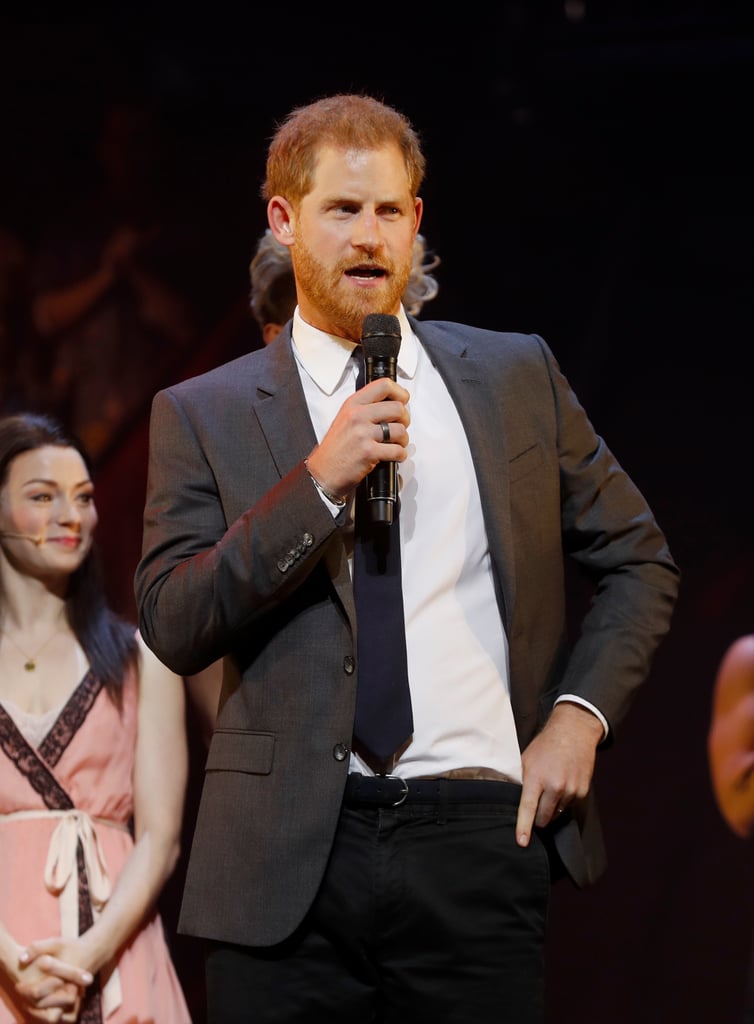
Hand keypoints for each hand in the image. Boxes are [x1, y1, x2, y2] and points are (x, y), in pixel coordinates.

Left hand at [15, 940, 92, 1022]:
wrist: (93, 952)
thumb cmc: (72, 947)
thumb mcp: (55, 942)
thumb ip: (37, 948)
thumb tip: (21, 959)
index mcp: (62, 976)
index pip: (38, 992)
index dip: (25, 990)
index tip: (18, 985)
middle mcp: (70, 989)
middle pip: (44, 1005)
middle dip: (30, 1003)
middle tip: (23, 996)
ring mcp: (75, 997)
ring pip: (55, 1015)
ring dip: (41, 1013)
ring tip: (31, 1004)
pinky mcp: (78, 1001)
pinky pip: (67, 1017)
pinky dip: (56, 1016)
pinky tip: (45, 1008)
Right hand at [305, 376, 410, 500]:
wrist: (323, 472)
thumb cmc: (335, 449)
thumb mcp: (345, 418)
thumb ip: (366, 408)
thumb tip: (392, 404)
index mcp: (353, 404)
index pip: (383, 386)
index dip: (400, 393)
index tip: (403, 400)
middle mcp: (357, 416)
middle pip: (398, 408)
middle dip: (405, 420)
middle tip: (400, 427)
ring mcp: (363, 434)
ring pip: (400, 430)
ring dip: (403, 440)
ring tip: (396, 444)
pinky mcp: (368, 452)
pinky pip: (397, 450)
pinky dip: (400, 455)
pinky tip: (393, 456)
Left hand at [515, 701, 602, 846]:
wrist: (573, 732)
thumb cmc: (545, 746)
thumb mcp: (526, 760)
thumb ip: (521, 781)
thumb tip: (511, 801)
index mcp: (537, 777)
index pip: (527, 807)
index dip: (524, 827)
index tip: (522, 842)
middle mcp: (555, 786)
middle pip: (543, 817)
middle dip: (537, 817)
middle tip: (535, 804)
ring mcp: (570, 790)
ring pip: (556, 813)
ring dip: (551, 808)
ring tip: (550, 786)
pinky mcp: (582, 792)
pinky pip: (568, 806)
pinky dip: (563, 801)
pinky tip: (562, 784)